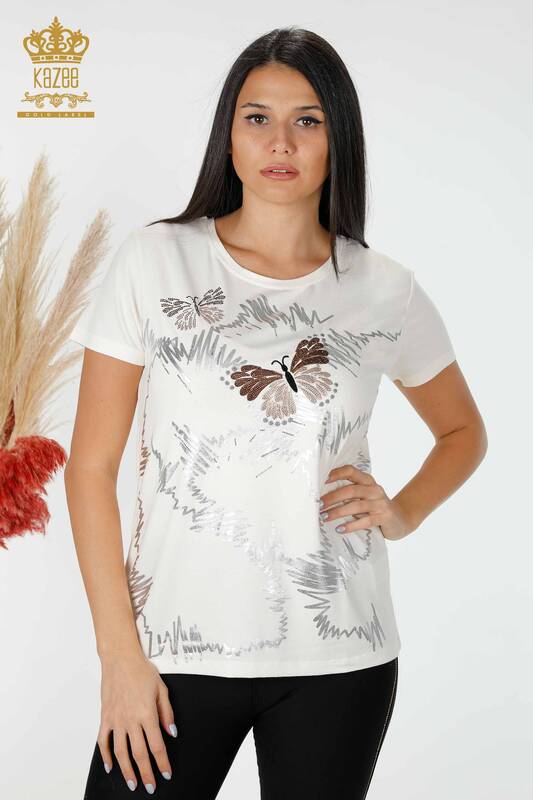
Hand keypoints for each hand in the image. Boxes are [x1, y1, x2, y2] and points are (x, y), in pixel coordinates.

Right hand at [97, 651, 176, 792]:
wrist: (120, 659)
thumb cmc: (142, 671)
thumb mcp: (161, 689)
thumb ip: (167, 712)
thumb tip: (172, 732)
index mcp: (147, 714)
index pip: (156, 745)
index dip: (162, 762)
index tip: (166, 773)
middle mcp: (131, 720)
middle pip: (139, 754)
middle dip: (146, 773)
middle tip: (150, 787)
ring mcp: (116, 720)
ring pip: (121, 752)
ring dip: (127, 770)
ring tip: (132, 784)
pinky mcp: (105, 717)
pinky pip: (103, 741)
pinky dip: (105, 756)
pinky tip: (110, 767)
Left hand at [319, 464, 410, 540]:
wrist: (400, 519)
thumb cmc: (375, 507)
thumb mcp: (364, 496)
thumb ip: (350, 494)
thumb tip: (323, 498)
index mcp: (368, 481)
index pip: (351, 471)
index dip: (337, 473)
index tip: (323, 480)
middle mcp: (374, 489)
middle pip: (351, 490)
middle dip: (332, 497)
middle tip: (319, 505)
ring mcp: (380, 503)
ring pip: (356, 506)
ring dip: (338, 512)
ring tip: (325, 517)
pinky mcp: (384, 517)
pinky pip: (365, 521)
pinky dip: (351, 525)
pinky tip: (340, 529)